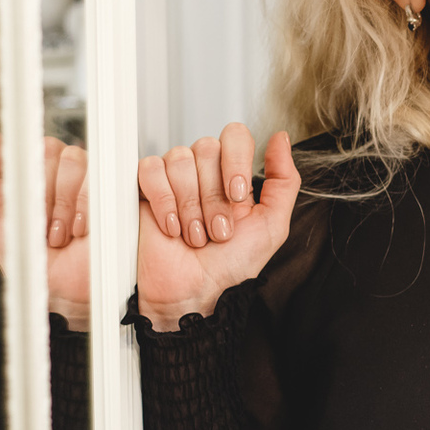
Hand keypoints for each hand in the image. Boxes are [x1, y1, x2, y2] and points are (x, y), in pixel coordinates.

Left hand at [0, 130, 92, 330]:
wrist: (75, 294)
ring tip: (64, 233)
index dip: (29, 180)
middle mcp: (68, 175)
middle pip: (50, 149)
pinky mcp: (118, 186)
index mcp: (41, 178)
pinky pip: (98, 174)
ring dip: (64, 204)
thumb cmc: (43, 266)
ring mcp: (95, 179)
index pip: (31, 150)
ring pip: (74, 158)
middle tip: (46, 227)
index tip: (29, 211)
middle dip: (44, 194)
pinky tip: (83, 229)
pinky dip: (85, 205)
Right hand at [136, 123, 299, 330]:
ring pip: (179, 159)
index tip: (236, 197)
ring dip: (190, 205)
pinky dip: (164, 202)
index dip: (235, 162)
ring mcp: (174, 178)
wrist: (194, 293)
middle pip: (207, 149)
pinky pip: (151, 170)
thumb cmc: (231, 266)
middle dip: (213, 197)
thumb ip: (284, 181)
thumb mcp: (272, 226)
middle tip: (215, 229)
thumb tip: (281, 138)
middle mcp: (204, 171)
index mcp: (234, 174)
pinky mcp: (145, 189)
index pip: (235, 136)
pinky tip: (172, 227)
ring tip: (194, 234)